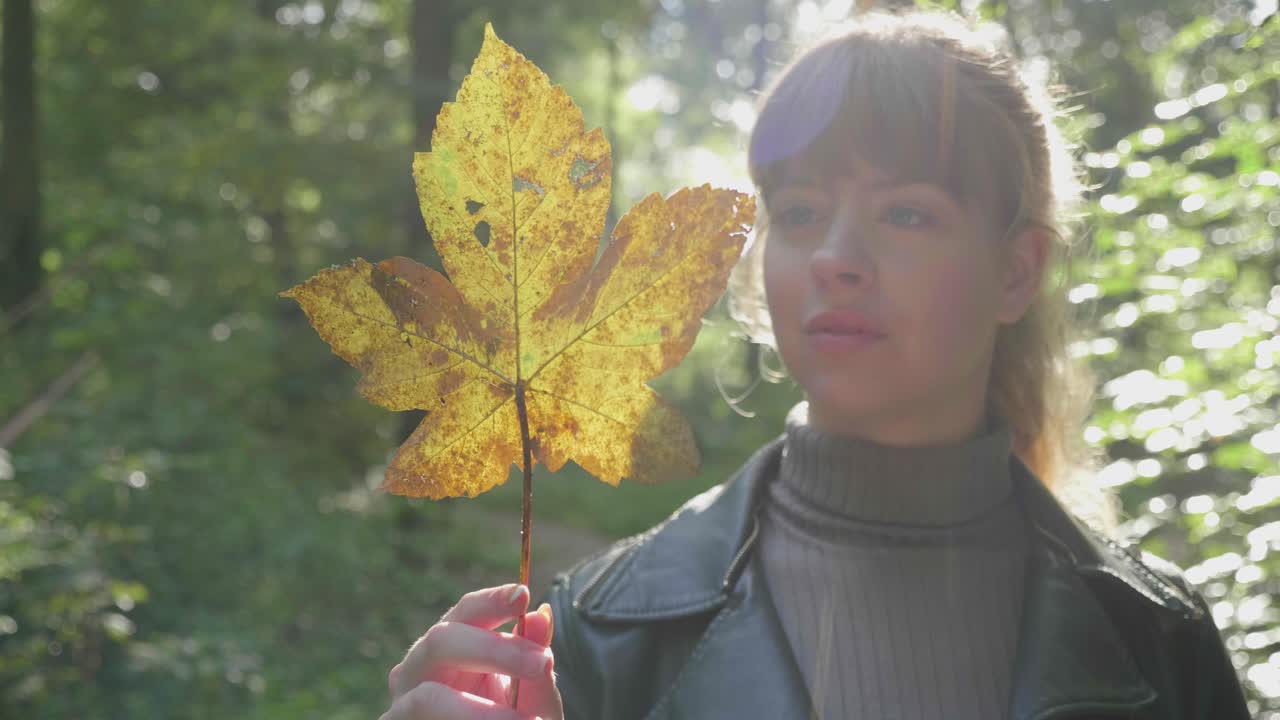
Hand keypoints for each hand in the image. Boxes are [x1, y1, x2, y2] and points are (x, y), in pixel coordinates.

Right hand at [380, 584, 562, 719]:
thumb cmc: (511, 719)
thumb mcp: (531, 693)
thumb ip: (536, 661)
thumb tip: (542, 614)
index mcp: (454, 644)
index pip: (468, 611)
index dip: (493, 600)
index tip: (523, 596)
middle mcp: (421, 667)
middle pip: (440, 639)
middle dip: (492, 650)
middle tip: (539, 664)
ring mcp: (403, 701)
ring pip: (428, 696)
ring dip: (479, 711)